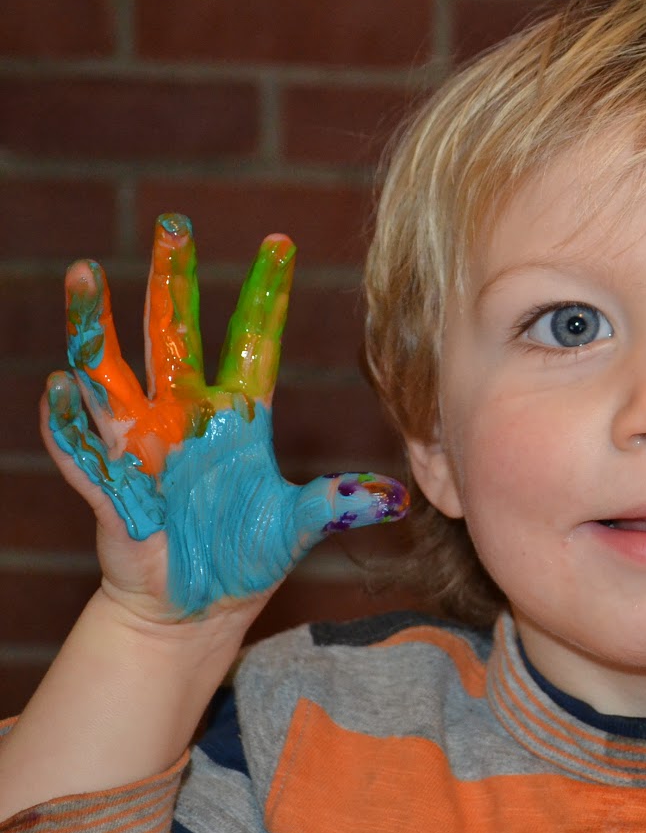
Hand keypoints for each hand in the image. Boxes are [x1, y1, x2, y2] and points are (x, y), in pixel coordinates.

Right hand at [41, 213, 406, 622]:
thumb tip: (396, 497)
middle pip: (175, 332)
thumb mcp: (298, 526)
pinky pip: (82, 445)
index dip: (266, 292)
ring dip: (97, 324)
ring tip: (84, 274)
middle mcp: (187, 415)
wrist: (193, 608)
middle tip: (173, 224)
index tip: (280, 241)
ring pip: (113, 370)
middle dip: (172, 280)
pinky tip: (62, 388)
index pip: (254, 338)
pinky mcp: (111, 483)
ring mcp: (143, 444)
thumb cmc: (243, 558)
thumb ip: (338, 504)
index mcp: (239, 414)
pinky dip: (69, 419)